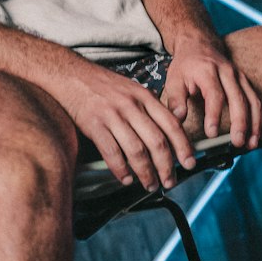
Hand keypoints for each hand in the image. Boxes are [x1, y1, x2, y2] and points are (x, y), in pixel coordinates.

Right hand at [63, 61, 196, 190]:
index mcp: (145, 97)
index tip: (189, 162)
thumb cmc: (103, 85)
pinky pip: (112, 152)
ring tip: (150, 184)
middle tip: (170, 181)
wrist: (73, 76)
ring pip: (136, 151)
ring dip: (146, 173)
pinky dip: (121, 169)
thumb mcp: (133, 88)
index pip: (171, 125)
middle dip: (166, 167)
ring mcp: (113, 116)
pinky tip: (126, 178)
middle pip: (157, 142)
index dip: (183, 146)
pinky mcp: (95, 125)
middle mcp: (132, 106)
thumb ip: (151, 107)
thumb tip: (171, 126)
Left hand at [162, 34, 261, 150]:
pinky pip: (259, 101)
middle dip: (241, 123)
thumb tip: (179, 118)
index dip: (214, 115)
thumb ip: (176, 100)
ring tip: (252, 143)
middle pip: (239, 99)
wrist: (199, 45)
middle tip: (238, 142)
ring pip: (253, 101)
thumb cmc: (186, 65)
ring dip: (256, 123)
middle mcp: (228, 73)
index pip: (214, 95)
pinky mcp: (247, 84)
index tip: (211, 133)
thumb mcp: (174, 79)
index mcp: (208, 71)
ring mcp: (240, 78)